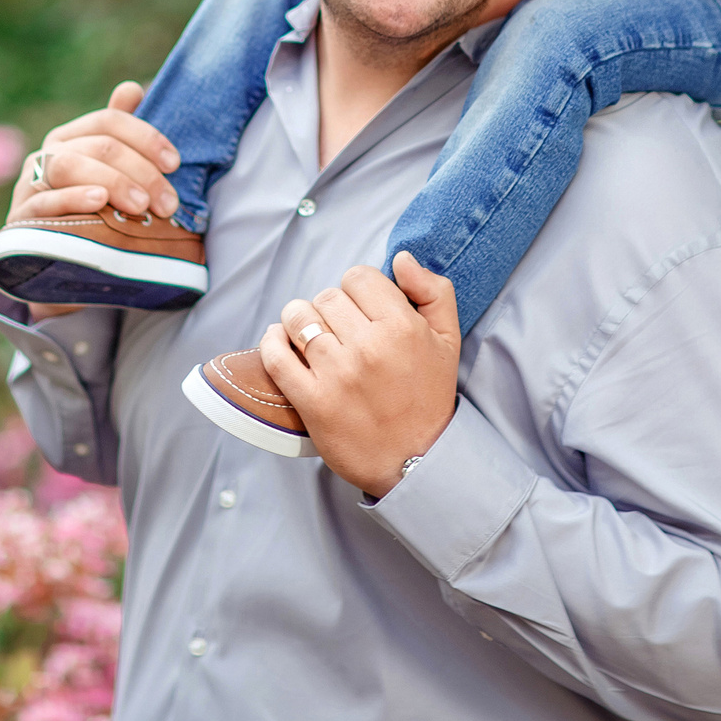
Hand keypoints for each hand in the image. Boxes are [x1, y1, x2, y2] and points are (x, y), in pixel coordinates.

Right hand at [11, 81, 182, 321]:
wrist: (54, 269)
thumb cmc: (90, 217)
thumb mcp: (109, 179)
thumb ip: (121, 137)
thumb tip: (131, 88)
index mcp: (71, 138)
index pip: (109, 121)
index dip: (146, 137)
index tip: (175, 163)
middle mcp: (48, 154)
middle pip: (98, 145)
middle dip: (140, 171)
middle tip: (167, 202)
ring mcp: (30, 184)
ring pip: (69, 165)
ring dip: (112, 181)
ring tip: (141, 205)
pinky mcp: (20, 216)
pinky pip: (45, 201)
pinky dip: (73, 198)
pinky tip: (99, 202)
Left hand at [258, 253, 459, 498]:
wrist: (417, 462)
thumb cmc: (429, 398)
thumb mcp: (448, 340)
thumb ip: (433, 291)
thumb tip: (400, 258)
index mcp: (402, 327)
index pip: (358, 277)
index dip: (357, 288)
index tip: (360, 308)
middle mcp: (369, 347)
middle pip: (326, 296)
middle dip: (330, 306)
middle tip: (338, 328)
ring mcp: (337, 374)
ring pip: (298, 318)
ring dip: (298, 319)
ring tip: (308, 333)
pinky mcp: (313, 401)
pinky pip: (277, 356)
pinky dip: (272, 342)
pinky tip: (280, 341)